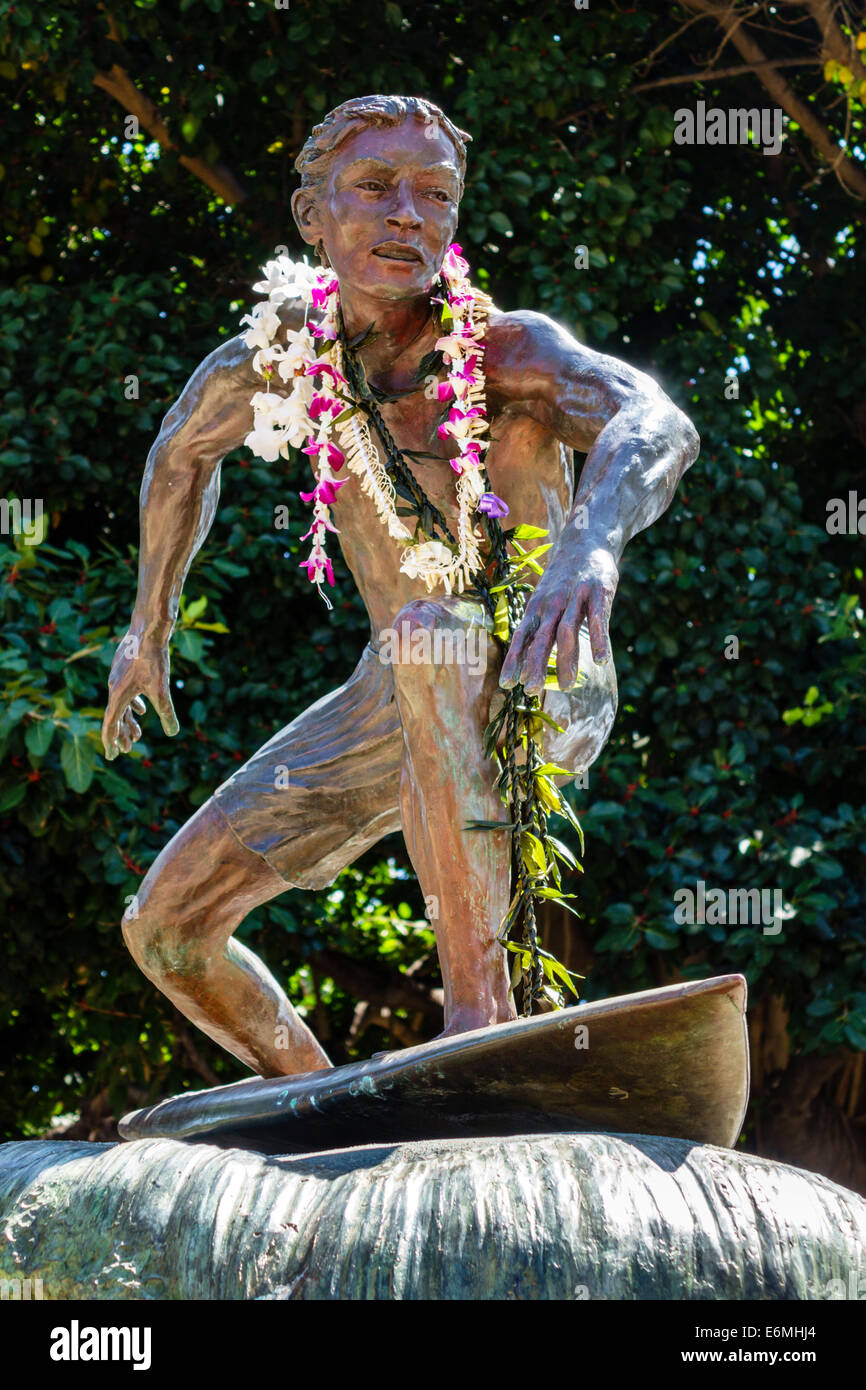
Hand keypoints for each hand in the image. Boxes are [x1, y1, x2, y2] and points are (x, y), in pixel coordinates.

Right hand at [101, 631, 179, 759]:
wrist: (147, 631)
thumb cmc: (154, 661)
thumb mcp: (162, 690)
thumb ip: (167, 713)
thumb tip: (173, 733)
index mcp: (118, 695)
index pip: (111, 725)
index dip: (112, 742)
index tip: (113, 756)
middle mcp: (113, 687)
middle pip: (115, 717)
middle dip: (122, 735)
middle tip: (129, 749)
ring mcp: (116, 677)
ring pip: (120, 705)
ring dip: (128, 721)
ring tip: (138, 734)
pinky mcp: (123, 669)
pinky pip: (124, 692)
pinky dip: (132, 704)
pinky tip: (142, 709)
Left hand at [499, 546, 617, 695]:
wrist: (586, 539)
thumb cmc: (564, 578)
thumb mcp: (546, 599)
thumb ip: (540, 626)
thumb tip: (527, 659)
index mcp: (537, 607)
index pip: (522, 637)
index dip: (514, 660)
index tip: (508, 685)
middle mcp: (552, 603)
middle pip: (541, 638)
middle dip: (535, 664)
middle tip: (531, 690)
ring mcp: (576, 597)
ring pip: (567, 631)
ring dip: (566, 659)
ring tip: (568, 686)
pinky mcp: (599, 591)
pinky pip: (598, 619)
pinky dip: (599, 639)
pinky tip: (601, 660)